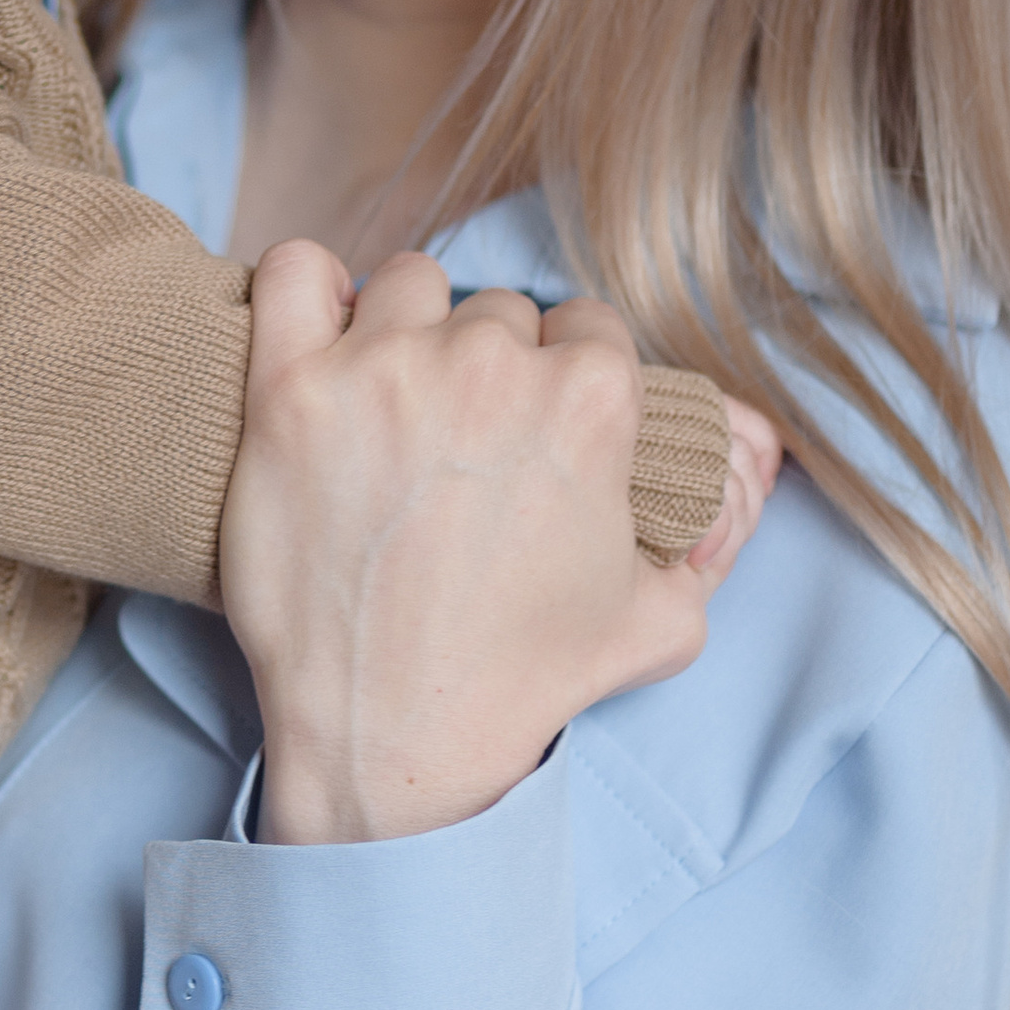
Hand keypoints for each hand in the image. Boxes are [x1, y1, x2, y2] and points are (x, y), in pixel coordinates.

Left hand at [220, 241, 782, 845]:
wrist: (390, 736)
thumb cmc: (520, 686)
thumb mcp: (660, 623)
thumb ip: (703, 547)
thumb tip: (722, 506)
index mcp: (590, 400)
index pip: (587, 329)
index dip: (562, 376)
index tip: (528, 424)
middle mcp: (490, 365)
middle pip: (497, 312)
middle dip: (485, 367)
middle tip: (454, 441)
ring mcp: (382, 369)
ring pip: (407, 286)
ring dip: (405, 329)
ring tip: (389, 399)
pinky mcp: (288, 390)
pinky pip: (296, 274)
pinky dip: (306, 288)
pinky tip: (319, 334)